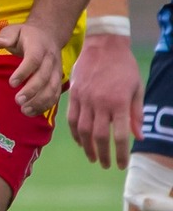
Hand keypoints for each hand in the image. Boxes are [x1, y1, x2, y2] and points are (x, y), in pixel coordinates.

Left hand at [0, 21, 64, 116]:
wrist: (49, 35)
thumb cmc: (26, 35)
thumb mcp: (14, 30)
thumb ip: (6, 36)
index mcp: (39, 46)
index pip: (34, 60)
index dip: (24, 72)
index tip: (11, 83)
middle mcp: (50, 59)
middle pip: (44, 77)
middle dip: (32, 90)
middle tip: (18, 101)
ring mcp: (56, 70)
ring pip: (53, 88)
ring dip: (40, 101)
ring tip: (24, 110)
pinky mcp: (58, 79)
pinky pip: (56, 94)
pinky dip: (46, 105)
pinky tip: (33, 112)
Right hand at [67, 32, 141, 167]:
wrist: (103, 46)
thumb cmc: (124, 66)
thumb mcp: (136, 88)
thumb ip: (136, 113)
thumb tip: (138, 137)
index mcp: (119, 102)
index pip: (120, 135)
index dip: (120, 153)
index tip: (121, 165)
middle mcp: (100, 103)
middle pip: (99, 136)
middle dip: (103, 154)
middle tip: (106, 165)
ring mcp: (84, 99)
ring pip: (83, 130)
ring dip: (87, 147)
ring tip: (93, 157)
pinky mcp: (74, 96)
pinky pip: (72, 119)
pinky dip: (75, 133)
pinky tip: (80, 141)